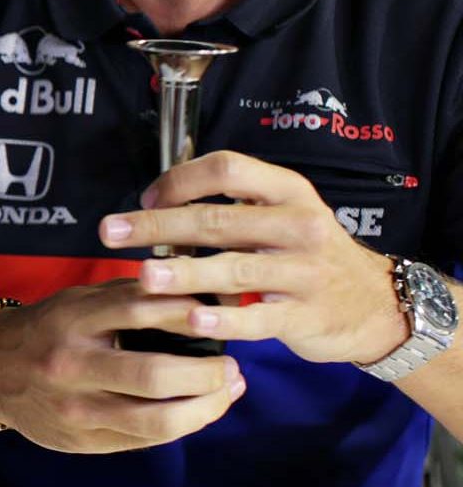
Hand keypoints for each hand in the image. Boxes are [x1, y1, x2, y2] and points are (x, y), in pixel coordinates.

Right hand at [0, 280, 243, 452]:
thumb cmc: (48, 330)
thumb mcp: (79, 300)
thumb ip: (132, 297)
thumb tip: (204, 294)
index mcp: (73, 320)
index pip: (143, 310)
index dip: (193, 313)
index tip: (224, 314)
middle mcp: (72, 364)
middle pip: (156, 373)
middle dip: (208, 373)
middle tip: (231, 366)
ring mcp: (77, 408)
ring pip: (158, 419)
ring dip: (206, 408)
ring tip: (225, 391)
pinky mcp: (82, 439)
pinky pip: (145, 439)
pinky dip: (182, 425)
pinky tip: (198, 410)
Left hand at [101, 150, 405, 364]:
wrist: (375, 306)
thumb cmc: (307, 255)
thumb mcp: (282, 216)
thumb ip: (232, 208)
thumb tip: (155, 207)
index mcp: (288, 191)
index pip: (227, 168)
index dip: (180, 180)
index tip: (146, 199)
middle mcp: (300, 225)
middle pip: (218, 219)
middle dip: (158, 226)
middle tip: (111, 233)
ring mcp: (305, 272)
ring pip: (235, 268)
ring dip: (185, 273)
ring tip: (144, 278)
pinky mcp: (306, 316)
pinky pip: (259, 318)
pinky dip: (224, 318)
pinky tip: (192, 318)